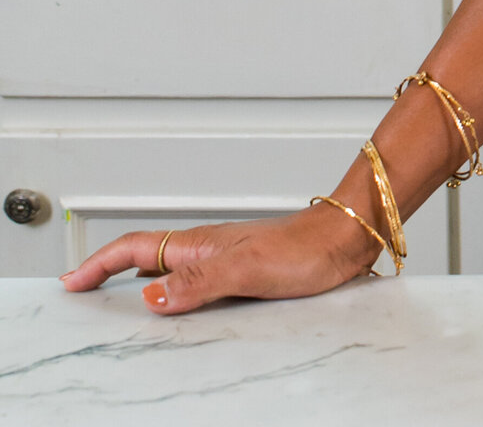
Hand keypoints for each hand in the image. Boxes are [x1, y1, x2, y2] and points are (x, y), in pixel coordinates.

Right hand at [58, 204, 381, 315]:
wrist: (348, 237)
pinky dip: (175, 292)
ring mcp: (227, 259)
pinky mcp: (246, 272)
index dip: (101, 264)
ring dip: (140, 281)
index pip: (137, 249)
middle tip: (82, 290)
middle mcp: (210, 248)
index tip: (71, 280)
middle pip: (148, 257)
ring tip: (115, 301)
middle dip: (110, 272)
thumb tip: (151, 297)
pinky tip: (179, 308)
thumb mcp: (248, 269)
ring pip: (171, 269)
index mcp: (202, 243)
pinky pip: (196, 282)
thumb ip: (199, 282)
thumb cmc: (308, 247)